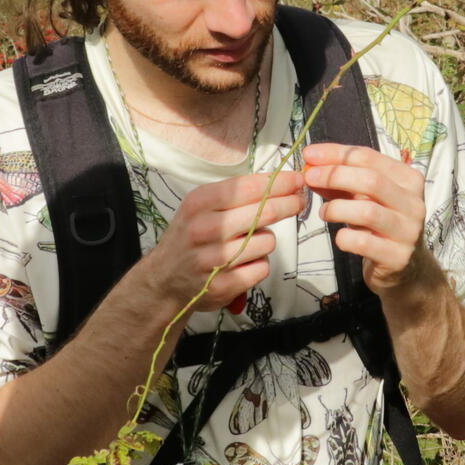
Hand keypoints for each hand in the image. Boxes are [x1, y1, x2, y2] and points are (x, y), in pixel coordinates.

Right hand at [141, 170, 307, 318]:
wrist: (164, 278)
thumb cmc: (190, 236)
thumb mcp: (201, 206)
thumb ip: (234, 194)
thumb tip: (280, 183)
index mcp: (200, 203)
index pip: (249, 187)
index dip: (279, 182)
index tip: (298, 180)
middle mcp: (205, 229)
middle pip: (263, 212)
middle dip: (289, 203)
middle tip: (299, 201)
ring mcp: (214, 259)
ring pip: (267, 241)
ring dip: (267, 240)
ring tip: (250, 243)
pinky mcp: (223, 285)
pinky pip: (262, 267)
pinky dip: (260, 264)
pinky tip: (245, 262)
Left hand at [301, 142, 434, 292]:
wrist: (407, 269)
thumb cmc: (382, 227)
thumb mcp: (365, 198)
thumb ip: (342, 183)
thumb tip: (312, 167)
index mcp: (408, 180)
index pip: (369, 157)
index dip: (336, 154)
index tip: (310, 154)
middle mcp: (413, 203)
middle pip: (371, 181)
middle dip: (334, 176)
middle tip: (310, 178)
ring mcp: (408, 231)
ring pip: (368, 211)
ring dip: (337, 209)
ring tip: (324, 212)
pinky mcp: (398, 257)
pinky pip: (364, 243)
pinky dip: (345, 237)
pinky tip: (340, 237)